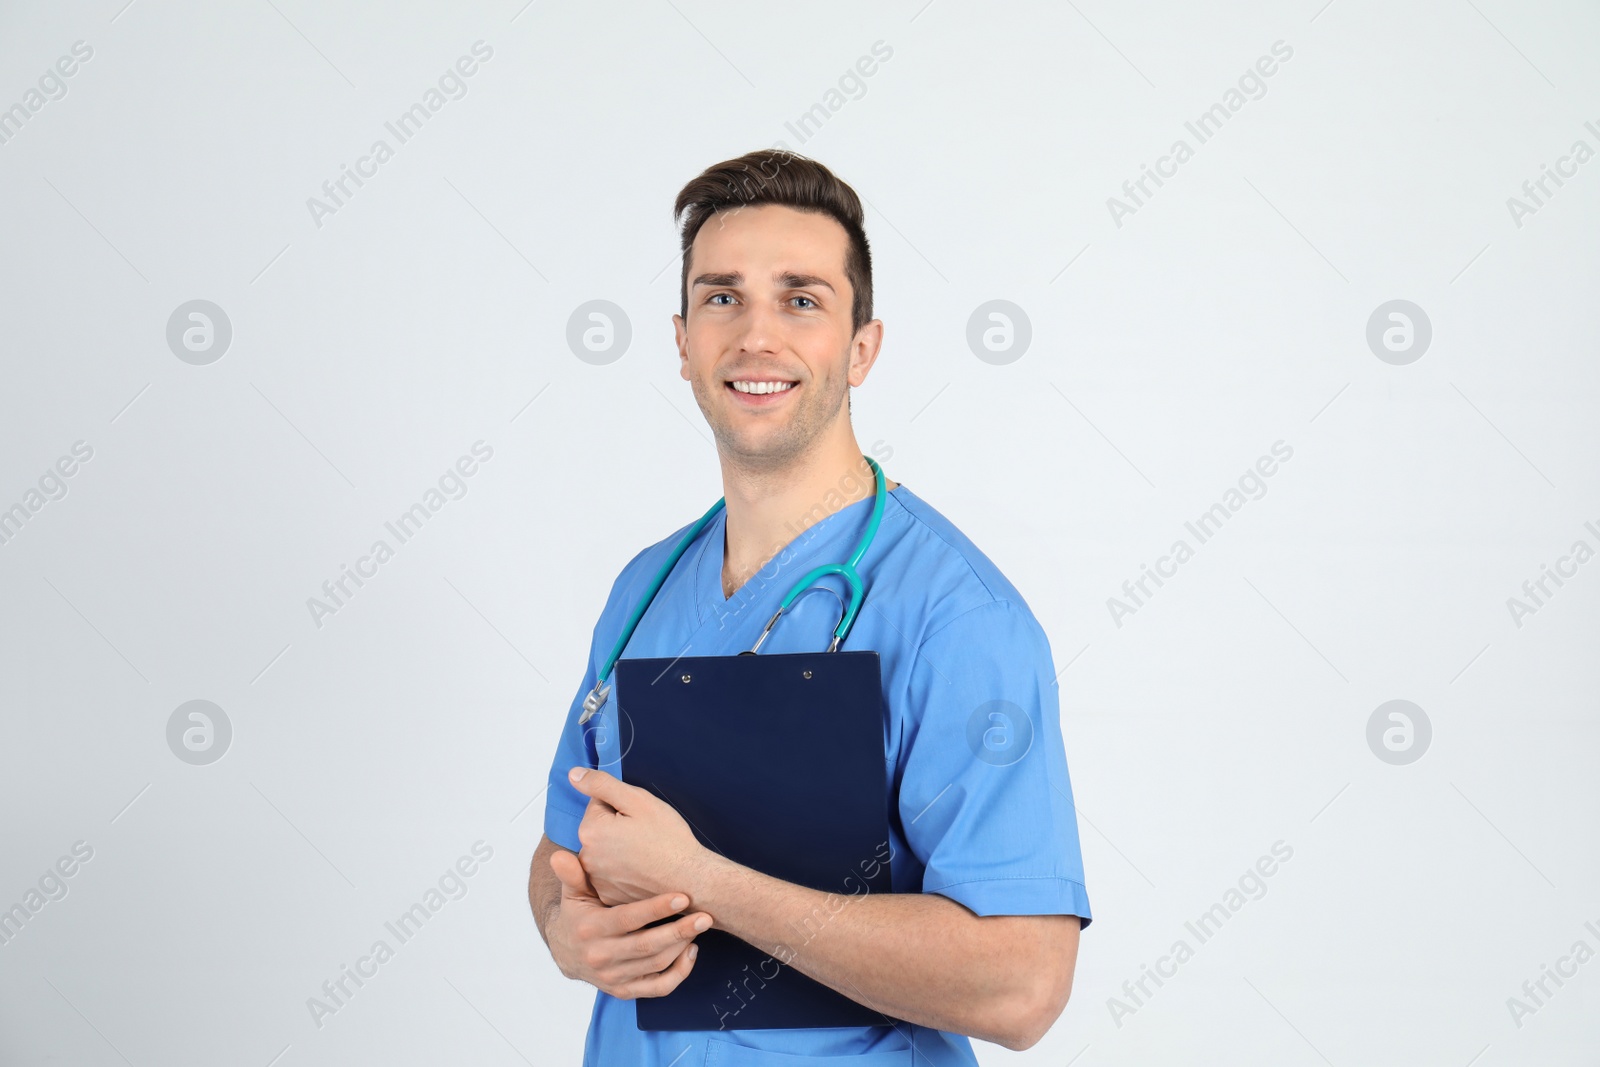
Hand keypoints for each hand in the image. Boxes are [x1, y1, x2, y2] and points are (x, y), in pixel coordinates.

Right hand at [545, 847, 711, 998]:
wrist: (566, 951)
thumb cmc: (577, 912)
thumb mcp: (573, 892)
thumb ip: (572, 873)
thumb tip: (560, 855)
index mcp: (590, 929)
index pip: (627, 920)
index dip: (655, 909)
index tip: (682, 897)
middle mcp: (600, 957)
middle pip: (646, 947)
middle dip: (678, 931)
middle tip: (705, 916)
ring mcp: (613, 977)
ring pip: (655, 966)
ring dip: (681, 947)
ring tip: (700, 925)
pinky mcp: (624, 991)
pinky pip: (658, 988)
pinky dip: (679, 973)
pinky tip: (691, 951)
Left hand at [569, 766, 707, 907]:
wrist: (690, 879)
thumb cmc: (668, 839)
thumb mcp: (638, 800)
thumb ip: (602, 784)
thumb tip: (574, 775)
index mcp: (590, 830)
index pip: (598, 805)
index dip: (621, 806)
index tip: (639, 818)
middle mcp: (586, 858)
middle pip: (599, 830)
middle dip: (617, 827)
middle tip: (645, 835)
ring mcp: (597, 880)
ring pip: (604, 852)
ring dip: (619, 849)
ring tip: (646, 854)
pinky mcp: (608, 896)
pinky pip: (610, 874)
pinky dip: (623, 871)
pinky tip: (643, 870)